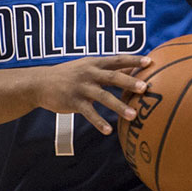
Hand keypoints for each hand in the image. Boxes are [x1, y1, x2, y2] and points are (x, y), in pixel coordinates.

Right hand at [32, 55, 151, 134]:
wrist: (41, 83)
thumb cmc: (70, 74)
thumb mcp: (88, 66)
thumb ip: (109, 68)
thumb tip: (134, 68)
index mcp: (95, 62)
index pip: (117, 59)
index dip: (133, 60)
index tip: (150, 61)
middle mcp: (89, 73)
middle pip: (113, 77)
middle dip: (129, 82)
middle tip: (145, 88)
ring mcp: (81, 87)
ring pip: (103, 97)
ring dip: (119, 106)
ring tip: (134, 116)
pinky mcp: (73, 102)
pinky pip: (89, 113)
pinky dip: (99, 122)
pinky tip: (109, 131)